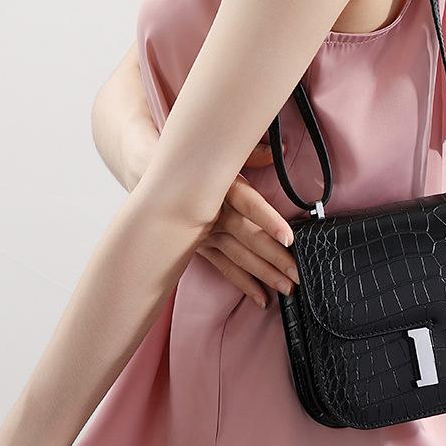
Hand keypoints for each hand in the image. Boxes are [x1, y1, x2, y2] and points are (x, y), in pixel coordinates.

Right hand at [196, 142, 298, 307]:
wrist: (148, 175)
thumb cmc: (193, 163)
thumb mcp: (221, 153)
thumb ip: (251, 152)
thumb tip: (278, 148)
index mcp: (222, 187)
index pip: (249, 204)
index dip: (269, 221)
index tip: (289, 238)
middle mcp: (213, 213)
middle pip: (248, 238)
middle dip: (275, 258)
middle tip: (298, 274)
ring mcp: (204, 233)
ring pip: (238, 257)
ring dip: (264, 275)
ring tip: (288, 289)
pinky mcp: (199, 246)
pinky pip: (225, 267)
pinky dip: (244, 283)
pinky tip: (262, 298)